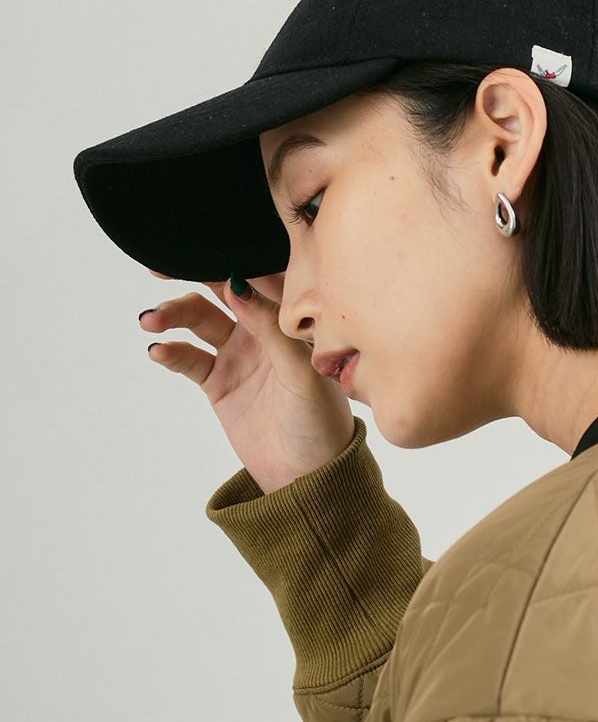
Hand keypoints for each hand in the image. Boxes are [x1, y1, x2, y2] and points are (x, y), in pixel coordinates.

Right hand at [139, 269, 355, 492]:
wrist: (308, 476)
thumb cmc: (321, 422)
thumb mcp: (300, 372)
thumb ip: (270, 328)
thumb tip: (237, 285)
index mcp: (291, 318)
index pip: (259, 273)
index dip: (229, 255)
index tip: (198, 245)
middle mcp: (263, 328)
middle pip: (221, 287)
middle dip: (191, 272)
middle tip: (159, 265)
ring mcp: (239, 352)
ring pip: (198, 318)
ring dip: (173, 314)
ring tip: (152, 320)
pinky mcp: (218, 381)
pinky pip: (188, 357)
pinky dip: (171, 350)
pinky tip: (159, 350)